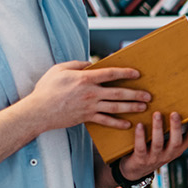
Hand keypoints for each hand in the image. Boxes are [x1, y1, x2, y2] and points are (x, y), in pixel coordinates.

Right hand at [23, 61, 148, 132]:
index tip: (137, 73)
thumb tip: (90, 63)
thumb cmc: (47, 88)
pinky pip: (105, 121)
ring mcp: (90, 107)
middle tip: (149, 95)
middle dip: (136, 94)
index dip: (125, 72)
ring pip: (116, 107)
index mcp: (85, 79)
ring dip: (132, 107)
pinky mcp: (86, 118)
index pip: (111, 74)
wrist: (38, 111)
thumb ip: (77, 64)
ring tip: (144, 107)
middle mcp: (91, 93)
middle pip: (118, 93)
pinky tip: (128, 124)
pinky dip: (117, 123)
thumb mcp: (60, 69)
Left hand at [118, 113, 187, 182]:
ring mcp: (154, 158)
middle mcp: (167, 155)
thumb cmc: (151, 153)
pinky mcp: (141, 159)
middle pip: (175, 142)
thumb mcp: (165, 146)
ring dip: (158, 128)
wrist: (135, 171)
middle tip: (175, 113)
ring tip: (157, 114)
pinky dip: (140, 135)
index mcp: (175, 150)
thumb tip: (172, 110)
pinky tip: (139, 125)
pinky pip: (141, 146)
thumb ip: (170, 133)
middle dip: (176, 127)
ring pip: (158, 143)